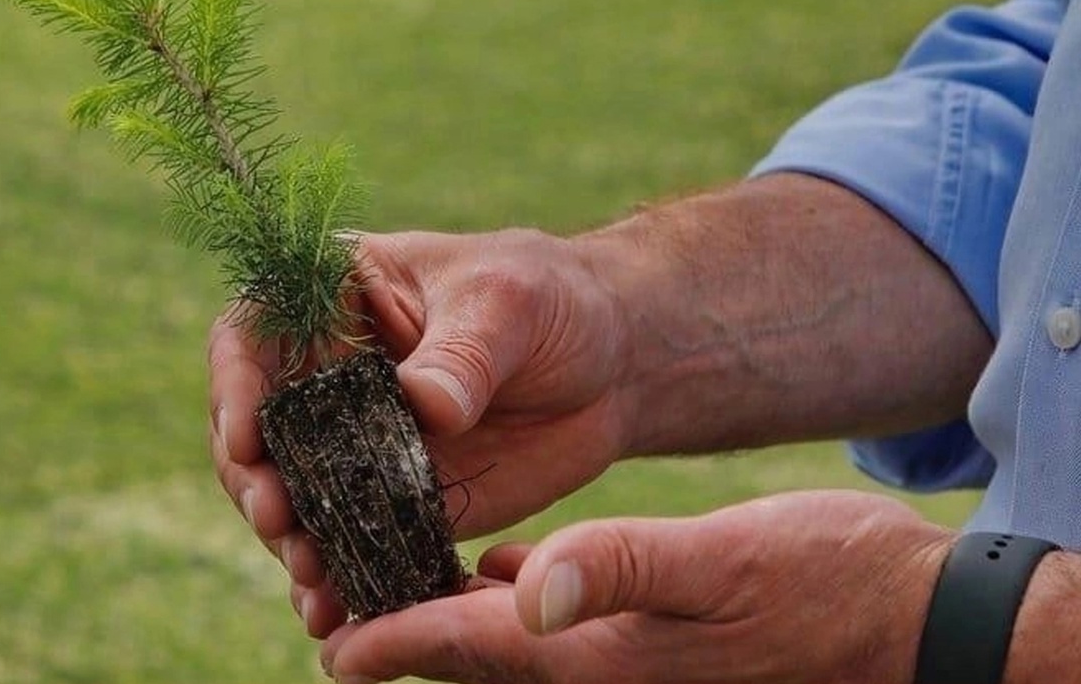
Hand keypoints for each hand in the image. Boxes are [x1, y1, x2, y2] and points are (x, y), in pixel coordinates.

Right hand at [207, 227, 635, 635]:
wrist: (611, 364)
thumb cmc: (553, 299)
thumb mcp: (510, 302)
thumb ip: (463, 352)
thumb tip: (422, 405)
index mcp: (335, 297)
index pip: (254, 333)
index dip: (235, 383)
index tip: (246, 438)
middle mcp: (327, 371)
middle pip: (257, 426)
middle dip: (255, 477)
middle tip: (277, 519)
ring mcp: (354, 440)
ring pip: (294, 492)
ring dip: (289, 537)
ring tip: (311, 577)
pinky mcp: (391, 498)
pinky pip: (350, 538)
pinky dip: (340, 574)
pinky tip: (338, 611)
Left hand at [321, 490, 951, 683]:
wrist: (901, 616)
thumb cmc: (819, 583)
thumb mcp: (721, 561)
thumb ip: (622, 569)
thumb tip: (527, 590)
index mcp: (597, 656)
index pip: (466, 651)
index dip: (392, 646)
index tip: (331, 645)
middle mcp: (595, 669)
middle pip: (469, 657)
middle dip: (403, 635)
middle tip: (337, 599)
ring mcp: (619, 660)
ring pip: (503, 646)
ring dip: (447, 618)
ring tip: (392, 571)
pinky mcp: (640, 638)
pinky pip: (547, 628)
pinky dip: (504, 603)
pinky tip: (491, 566)